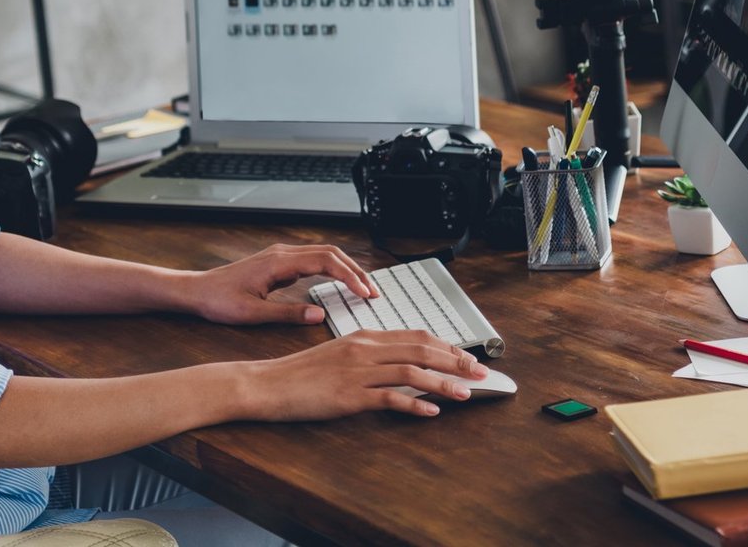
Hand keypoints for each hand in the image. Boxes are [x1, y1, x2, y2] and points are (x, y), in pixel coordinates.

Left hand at [188, 243, 377, 325]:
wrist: (197, 290)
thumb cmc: (219, 300)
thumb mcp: (253, 314)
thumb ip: (288, 314)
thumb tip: (319, 315)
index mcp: (279, 262)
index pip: (325, 261)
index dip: (349, 276)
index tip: (365, 293)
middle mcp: (282, 254)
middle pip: (330, 253)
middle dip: (355, 271)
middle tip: (373, 292)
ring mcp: (281, 256)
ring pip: (323, 254)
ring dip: (345, 269)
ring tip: (362, 288)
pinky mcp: (279, 262)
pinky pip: (313, 260)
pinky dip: (332, 270)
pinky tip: (339, 284)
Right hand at [245, 330, 490, 419]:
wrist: (266, 383)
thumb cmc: (300, 373)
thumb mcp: (338, 355)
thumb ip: (369, 356)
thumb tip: (401, 364)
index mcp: (364, 336)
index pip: (416, 335)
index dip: (447, 345)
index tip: (468, 357)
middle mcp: (364, 348)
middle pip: (421, 348)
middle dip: (456, 360)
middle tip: (481, 372)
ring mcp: (357, 371)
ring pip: (411, 371)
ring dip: (444, 382)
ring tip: (467, 392)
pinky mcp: (348, 395)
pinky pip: (388, 398)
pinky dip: (414, 404)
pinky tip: (430, 411)